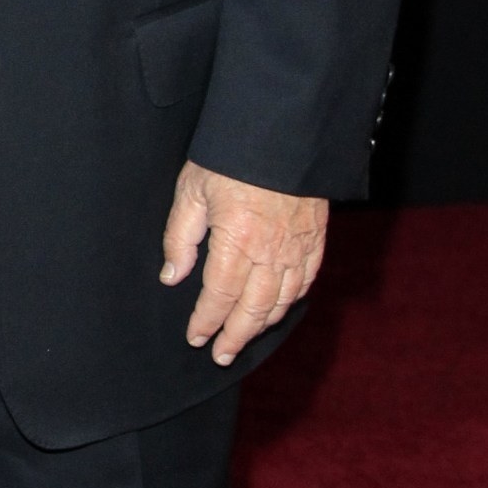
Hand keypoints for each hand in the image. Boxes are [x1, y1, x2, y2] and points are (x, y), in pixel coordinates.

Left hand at [160, 161, 327, 367]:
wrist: (281, 132)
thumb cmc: (229, 159)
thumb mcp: (191, 192)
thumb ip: (180, 238)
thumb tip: (172, 277)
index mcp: (237, 241)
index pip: (220, 296)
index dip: (207, 321)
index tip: (195, 337)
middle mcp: (271, 251)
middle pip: (253, 309)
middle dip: (235, 336)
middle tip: (220, 355)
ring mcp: (298, 247)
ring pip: (282, 301)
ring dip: (262, 326)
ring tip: (244, 340)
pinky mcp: (316, 238)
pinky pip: (306, 281)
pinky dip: (291, 302)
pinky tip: (278, 310)